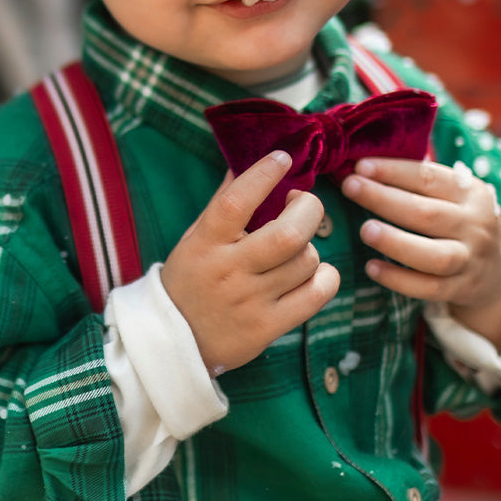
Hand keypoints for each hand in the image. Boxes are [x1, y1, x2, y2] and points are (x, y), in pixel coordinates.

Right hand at [161, 151, 339, 374]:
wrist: (175, 342)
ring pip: (306, 261)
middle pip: (289, 235)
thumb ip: (222, 202)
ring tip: (296, 247)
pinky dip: (325, 277)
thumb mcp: (195, 238)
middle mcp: (229, 271)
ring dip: (310, 246)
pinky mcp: (268, 327)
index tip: (282, 158)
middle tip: (302, 203)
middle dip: (309, 208)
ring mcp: (251, 301)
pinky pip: (317, 294)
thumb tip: (245, 161)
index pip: (236, 202)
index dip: (263, 175)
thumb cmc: (190, 279)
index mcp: (206, 243)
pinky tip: (312, 273)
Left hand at [341, 158, 500, 349]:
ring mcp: (470, 259)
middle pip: (427, 213)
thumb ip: (419, 183)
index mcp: (471, 193)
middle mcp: (475, 225)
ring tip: (365, 230)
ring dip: (396, 242)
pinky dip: (399, 280)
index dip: (394, 171)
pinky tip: (371, 268)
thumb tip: (363, 168)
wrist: (499, 269)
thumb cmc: (459, 221)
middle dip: (384, 199)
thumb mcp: (454, 196)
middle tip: (351, 187)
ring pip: (434, 255)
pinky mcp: (461, 289)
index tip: (361, 166)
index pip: (430, 178)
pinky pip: (429, 288)